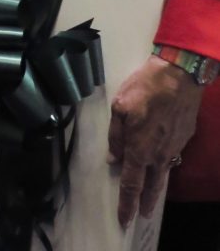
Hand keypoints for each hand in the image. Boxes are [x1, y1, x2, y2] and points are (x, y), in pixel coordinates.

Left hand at [108, 55, 202, 226]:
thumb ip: (115, 135)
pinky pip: (171, 158)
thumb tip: (113, 158)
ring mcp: (174, 148)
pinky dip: (164, 166)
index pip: (131, 185)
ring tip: (152, 199)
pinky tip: (161, 164)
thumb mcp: (119, 107)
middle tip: (142, 216)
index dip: (126, 204)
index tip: (124, 220)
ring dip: (156, 189)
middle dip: (145, 203)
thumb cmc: (144, 89)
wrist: (178, 78)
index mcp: (139, 149)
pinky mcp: (184, 139)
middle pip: (151, 187)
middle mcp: (158, 155)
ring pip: (163, 175)